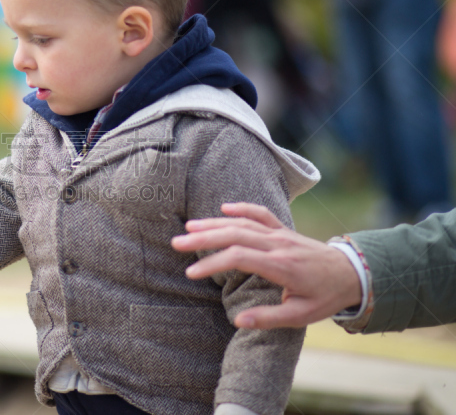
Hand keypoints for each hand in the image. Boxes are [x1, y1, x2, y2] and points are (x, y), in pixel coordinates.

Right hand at [171, 203, 360, 328]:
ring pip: (243, 223)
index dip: (212, 263)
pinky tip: (223, 209)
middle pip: (235, 235)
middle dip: (203, 237)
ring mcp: (281, 235)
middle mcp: (278, 245)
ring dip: (214, 224)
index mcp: (281, 267)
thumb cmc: (325, 297)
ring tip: (188, 228)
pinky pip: (261, 214)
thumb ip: (269, 318)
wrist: (353, 274)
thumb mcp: (301, 316)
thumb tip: (238, 321)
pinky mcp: (284, 230)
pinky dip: (242, 209)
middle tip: (177, 243)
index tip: (191, 273)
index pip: (239, 258)